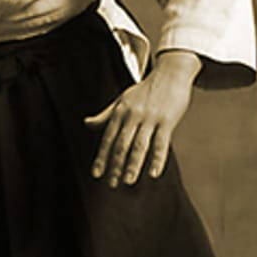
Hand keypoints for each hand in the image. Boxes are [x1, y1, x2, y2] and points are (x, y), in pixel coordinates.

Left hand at [84, 50, 200, 186]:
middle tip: (111, 184)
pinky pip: (161, 142)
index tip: (96, 174)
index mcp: (120, 112)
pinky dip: (157, 159)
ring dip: (133, 165)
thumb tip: (86, 123)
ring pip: (139, 145)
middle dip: (115, 165)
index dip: (101, 157)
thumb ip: (105, 115)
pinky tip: (154, 173)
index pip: (107, 138)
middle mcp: (132, 116)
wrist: (170, 72)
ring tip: (128, 182)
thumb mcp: (122, 100)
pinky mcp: (167, 120)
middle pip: (121, 144)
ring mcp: (150, 118)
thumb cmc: (146, 89)